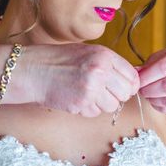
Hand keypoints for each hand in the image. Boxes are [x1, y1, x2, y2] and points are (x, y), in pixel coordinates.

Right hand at [23, 44, 139, 116]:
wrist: (33, 70)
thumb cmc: (58, 60)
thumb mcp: (88, 52)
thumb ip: (109, 64)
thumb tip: (130, 81)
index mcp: (104, 55)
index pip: (132, 76)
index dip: (129, 85)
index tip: (123, 87)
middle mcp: (101, 70)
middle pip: (126, 93)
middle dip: (116, 95)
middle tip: (102, 92)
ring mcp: (92, 88)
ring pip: (112, 105)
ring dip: (102, 103)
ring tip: (87, 93)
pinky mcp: (82, 103)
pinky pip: (96, 112)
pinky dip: (89, 109)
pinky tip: (77, 98)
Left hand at [138, 46, 165, 114]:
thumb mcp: (158, 58)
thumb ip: (147, 65)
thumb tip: (135, 72)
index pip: (165, 67)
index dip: (148, 75)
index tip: (137, 79)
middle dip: (149, 89)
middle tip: (140, 88)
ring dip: (152, 98)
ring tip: (146, 92)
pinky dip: (157, 105)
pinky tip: (153, 98)